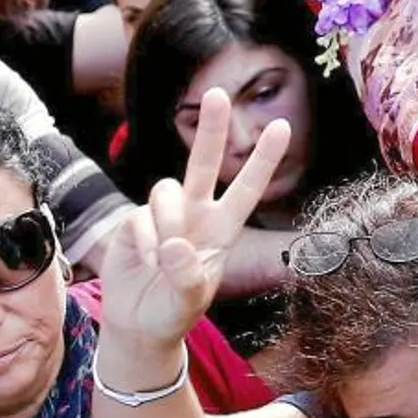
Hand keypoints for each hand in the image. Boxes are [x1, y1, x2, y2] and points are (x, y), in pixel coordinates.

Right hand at [99, 88, 290, 345]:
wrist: (138, 324)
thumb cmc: (173, 311)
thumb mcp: (189, 301)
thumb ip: (186, 276)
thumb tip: (173, 243)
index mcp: (221, 230)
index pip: (246, 188)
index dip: (263, 159)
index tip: (283, 127)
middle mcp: (195, 215)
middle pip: (203, 163)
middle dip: (211, 129)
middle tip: (217, 93)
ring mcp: (164, 216)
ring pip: (165, 190)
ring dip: (165, 223)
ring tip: (161, 260)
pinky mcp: (134, 221)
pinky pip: (138, 218)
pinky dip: (142, 242)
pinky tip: (143, 263)